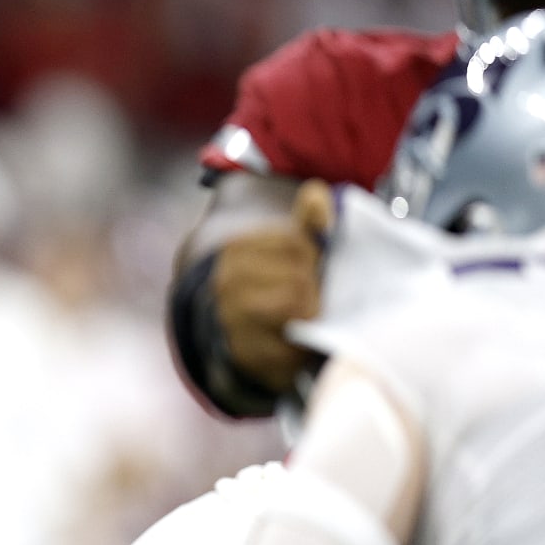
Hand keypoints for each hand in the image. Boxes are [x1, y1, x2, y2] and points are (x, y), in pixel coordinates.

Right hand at [211, 180, 335, 394]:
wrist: (236, 334)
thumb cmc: (273, 285)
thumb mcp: (289, 249)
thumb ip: (307, 222)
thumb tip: (316, 192)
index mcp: (237, 250)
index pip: (296, 243)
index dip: (314, 257)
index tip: (309, 269)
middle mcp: (227, 281)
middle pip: (299, 276)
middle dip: (314, 288)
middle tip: (310, 298)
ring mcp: (232, 317)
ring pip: (295, 306)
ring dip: (310, 314)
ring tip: (304, 317)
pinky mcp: (245, 352)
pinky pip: (290, 344)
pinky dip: (301, 344)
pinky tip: (296, 340)